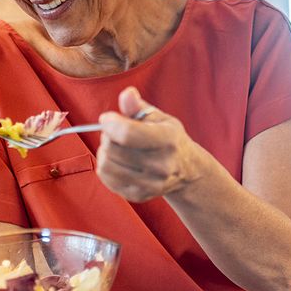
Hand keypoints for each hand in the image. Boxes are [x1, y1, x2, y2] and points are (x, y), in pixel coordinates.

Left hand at [97, 87, 202, 201]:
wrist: (186, 171)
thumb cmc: (169, 139)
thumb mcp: (159, 118)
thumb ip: (138, 107)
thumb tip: (127, 94)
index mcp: (168, 140)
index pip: (127, 133)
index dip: (110, 123)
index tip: (108, 118)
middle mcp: (161, 165)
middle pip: (112, 149)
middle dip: (107, 136)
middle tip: (114, 132)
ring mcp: (150, 184)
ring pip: (106, 165)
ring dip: (104, 151)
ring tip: (115, 146)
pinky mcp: (138, 195)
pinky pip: (106, 178)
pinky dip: (105, 167)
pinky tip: (116, 161)